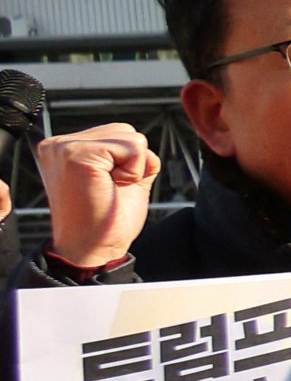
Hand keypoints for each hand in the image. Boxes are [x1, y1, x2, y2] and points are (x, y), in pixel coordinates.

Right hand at [39, 121, 156, 269]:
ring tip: (109, 188)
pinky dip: (134, 171)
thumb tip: (141, 141)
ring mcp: (64, 147)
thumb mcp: (121, 178)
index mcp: (66, 147)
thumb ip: (127, 154)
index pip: (117, 133)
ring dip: (133, 167)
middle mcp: (59, 144)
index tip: (108, 187)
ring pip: (131, 136)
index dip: (128, 162)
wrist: (91, 248)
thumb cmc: (106, 221)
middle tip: (110, 189)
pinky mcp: (76, 154)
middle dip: (132, 162)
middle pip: (126, 131)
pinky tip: (112, 186)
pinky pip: (132, 147)